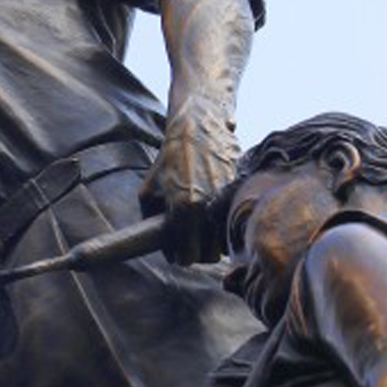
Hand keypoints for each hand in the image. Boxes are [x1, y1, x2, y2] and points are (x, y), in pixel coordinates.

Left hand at [141, 104, 240, 264]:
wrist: (197, 129)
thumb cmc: (169, 160)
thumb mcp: (148, 192)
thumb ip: (150, 222)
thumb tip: (161, 245)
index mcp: (184, 208)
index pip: (188, 256)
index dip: (181, 257)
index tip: (178, 252)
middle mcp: (207, 207)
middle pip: (210, 255)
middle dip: (199, 252)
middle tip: (190, 242)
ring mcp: (225, 200)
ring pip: (224, 242)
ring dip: (213, 241)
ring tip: (202, 227)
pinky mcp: (238, 192)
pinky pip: (231, 221)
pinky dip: (223, 223)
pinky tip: (213, 212)